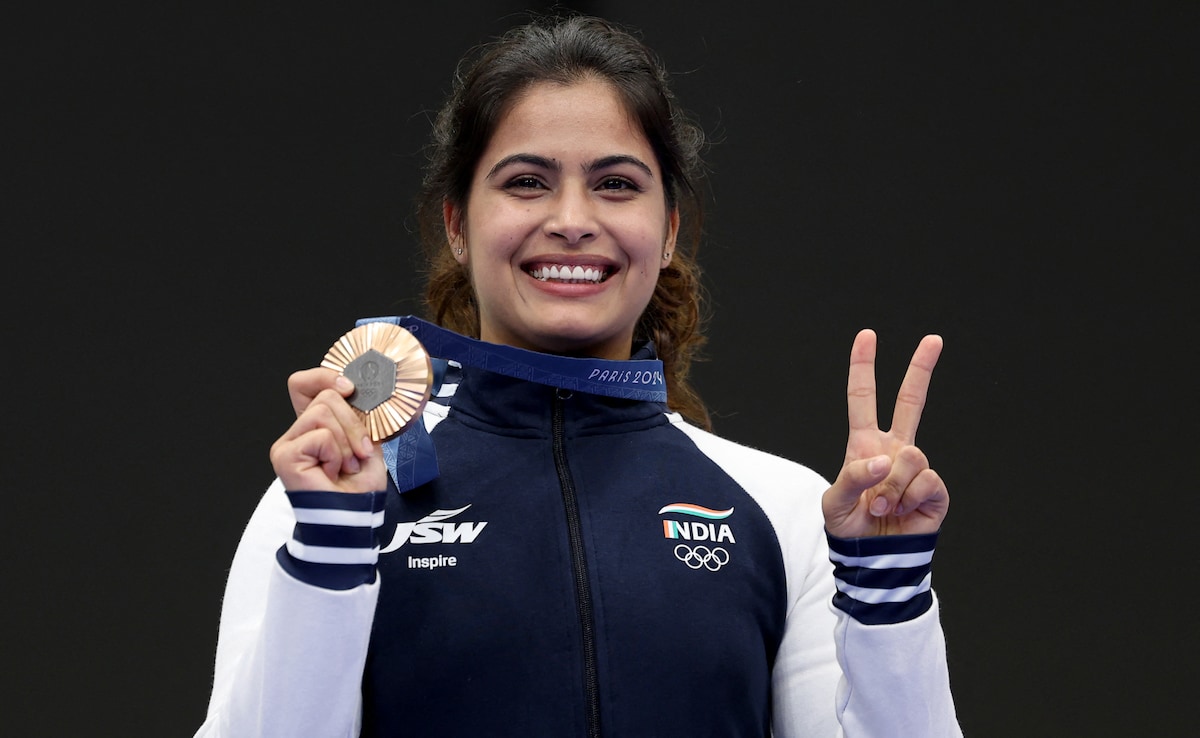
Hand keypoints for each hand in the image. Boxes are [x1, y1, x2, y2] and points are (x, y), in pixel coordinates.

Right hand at [269, 370, 385, 492]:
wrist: (356, 516)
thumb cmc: (360, 486)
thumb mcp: (365, 439)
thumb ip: (356, 413)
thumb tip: (354, 387)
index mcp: (314, 425)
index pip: (304, 383)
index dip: (325, 376)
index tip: (350, 388)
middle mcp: (296, 432)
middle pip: (325, 396)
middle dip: (353, 423)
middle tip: (358, 453)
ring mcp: (287, 444)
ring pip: (323, 412)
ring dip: (347, 441)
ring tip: (347, 465)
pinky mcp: (284, 455)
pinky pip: (320, 435)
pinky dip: (336, 453)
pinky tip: (333, 472)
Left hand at [822, 329, 948, 537]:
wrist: (873, 560)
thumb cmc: (849, 528)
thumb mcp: (835, 502)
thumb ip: (854, 477)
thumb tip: (886, 461)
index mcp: (865, 445)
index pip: (863, 399)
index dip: (863, 368)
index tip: (867, 336)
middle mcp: (893, 450)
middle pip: (910, 402)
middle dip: (921, 369)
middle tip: (933, 339)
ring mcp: (916, 469)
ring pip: (912, 455)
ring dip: (893, 485)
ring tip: (882, 507)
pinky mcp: (935, 490)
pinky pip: (927, 480)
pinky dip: (909, 498)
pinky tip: (901, 512)